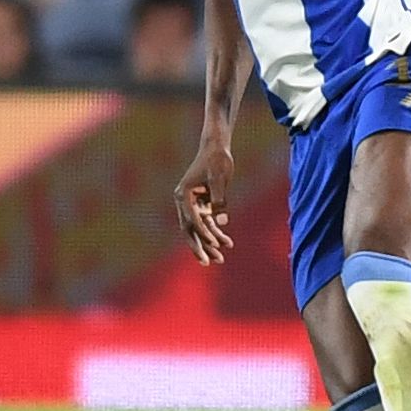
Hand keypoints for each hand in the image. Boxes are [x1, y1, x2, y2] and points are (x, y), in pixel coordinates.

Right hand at [173, 138, 234, 265]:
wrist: (216, 147)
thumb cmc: (217, 160)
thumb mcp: (220, 178)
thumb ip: (220, 199)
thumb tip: (221, 223)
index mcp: (183, 194)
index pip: (191, 219)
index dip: (203, 233)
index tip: (214, 243)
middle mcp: (184, 201)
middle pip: (189, 229)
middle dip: (199, 247)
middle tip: (209, 263)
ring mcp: (192, 204)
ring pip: (199, 229)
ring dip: (210, 243)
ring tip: (221, 259)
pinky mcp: (202, 204)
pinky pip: (207, 223)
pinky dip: (216, 233)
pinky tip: (227, 243)